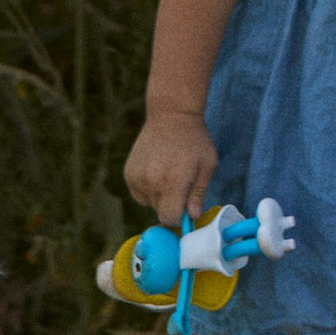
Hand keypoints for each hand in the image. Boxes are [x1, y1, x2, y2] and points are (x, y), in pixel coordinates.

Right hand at [125, 110, 216, 228]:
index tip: (186, 209)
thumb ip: (199, 194)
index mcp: (173, 182)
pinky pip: (139, 193)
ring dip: (160, 196)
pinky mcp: (128, 174)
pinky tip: (158, 171)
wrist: (171, 116)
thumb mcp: (207, 165)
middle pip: (160, 212)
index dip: (179, 218)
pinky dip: (149, 188)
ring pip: (149, 203)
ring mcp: (137, 178)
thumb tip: (192, 217)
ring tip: (169, 173)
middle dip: (171, 205)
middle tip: (181, 185)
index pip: (169, 218)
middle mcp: (151, 182)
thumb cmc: (194, 140)